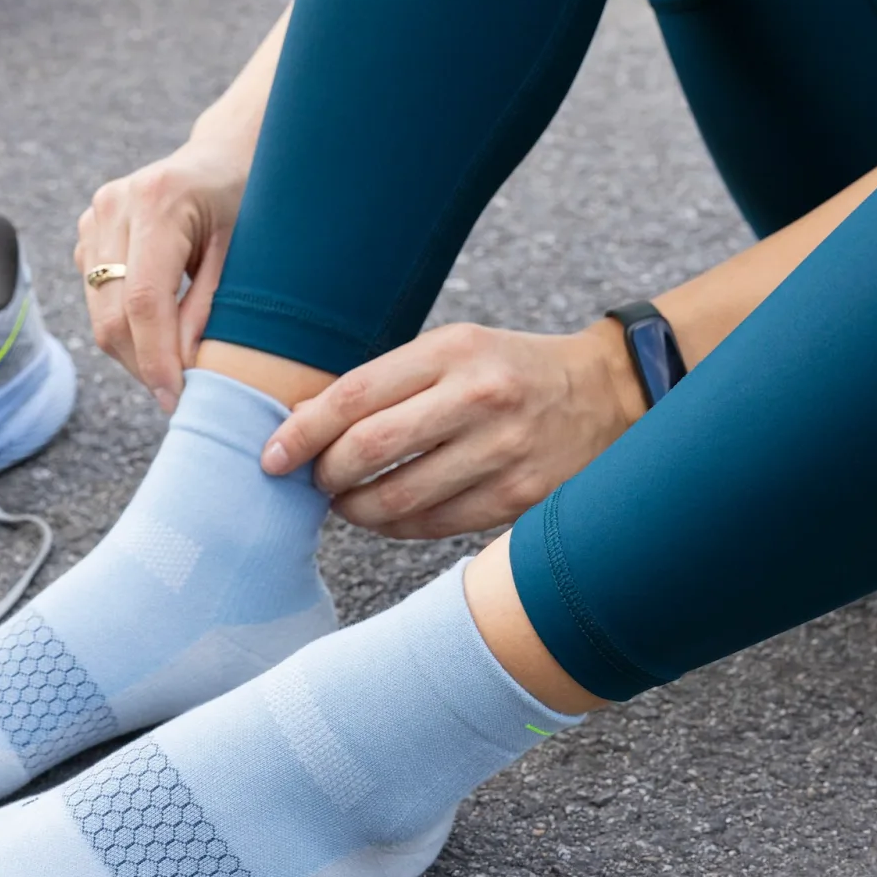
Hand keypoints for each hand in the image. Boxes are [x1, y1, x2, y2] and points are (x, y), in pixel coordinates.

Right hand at [74, 135, 250, 412]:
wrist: (223, 157)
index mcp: (158, 201)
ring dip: (133, 352)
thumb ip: (209, 311)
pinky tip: (160, 328)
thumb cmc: (247, 203)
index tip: (177, 399)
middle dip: (144, 365)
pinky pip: (97, 299)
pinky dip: (126, 328)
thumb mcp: (244, 255)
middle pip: (112, 313)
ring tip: (174, 368)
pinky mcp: (87, 232)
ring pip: (99, 314)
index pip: (143, 301)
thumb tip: (181, 372)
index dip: (156, 359)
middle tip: (180, 395)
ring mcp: (94, 217)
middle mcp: (115, 205)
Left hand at [261, 319, 648, 539]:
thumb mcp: (451, 351)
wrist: (604, 394)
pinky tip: (384, 517)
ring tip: (344, 502)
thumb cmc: (506, 371)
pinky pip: (433, 525)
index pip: (354, 395)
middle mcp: (478, 397)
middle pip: (368, 448)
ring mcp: (502, 450)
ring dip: (355, 509)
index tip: (272, 456)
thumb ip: (384, 382)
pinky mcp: (519, 495)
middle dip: (326, 473)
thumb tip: (300, 419)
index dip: (302, 432)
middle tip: (315, 480)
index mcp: (452, 350)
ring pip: (397, 497)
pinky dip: (395, 527)